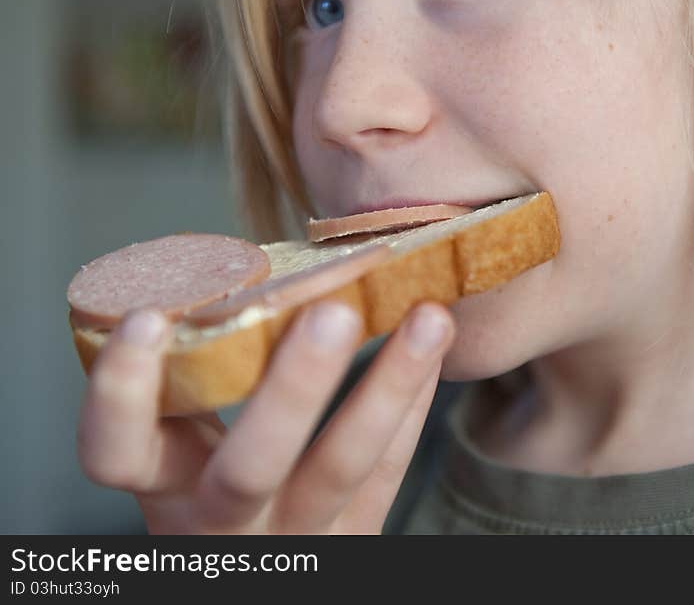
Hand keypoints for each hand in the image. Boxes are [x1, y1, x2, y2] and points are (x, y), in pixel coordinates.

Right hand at [77, 299, 454, 533]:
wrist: (250, 566)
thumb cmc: (207, 479)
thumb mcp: (180, 446)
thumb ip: (199, 378)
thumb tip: (241, 269)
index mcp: (165, 486)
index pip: (118, 455)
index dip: (121, 395)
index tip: (145, 317)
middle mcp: (224, 521)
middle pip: (249, 470)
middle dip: (291, 391)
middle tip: (330, 314)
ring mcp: (297, 536)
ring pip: (341, 469)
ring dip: (387, 387)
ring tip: (430, 318)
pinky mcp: (355, 536)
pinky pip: (388, 472)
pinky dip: (411, 405)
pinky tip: (432, 348)